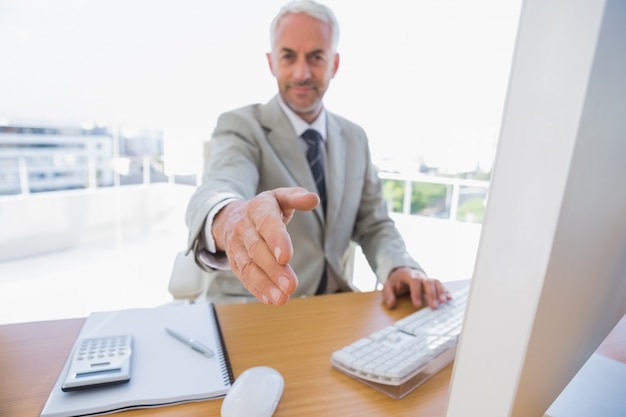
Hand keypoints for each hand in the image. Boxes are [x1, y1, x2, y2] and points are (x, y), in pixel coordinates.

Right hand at [212, 187, 318, 304]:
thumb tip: (313, 199)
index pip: (266, 223)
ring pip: (248, 266)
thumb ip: (296, 197)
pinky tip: (270, 300)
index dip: (276, 239)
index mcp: (257, 208)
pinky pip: (243, 277)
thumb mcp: (279, 197)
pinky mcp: (234, 262)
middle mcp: (243, 227)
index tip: (286, 257)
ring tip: (282, 299)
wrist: (230, 218)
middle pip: (257, 249)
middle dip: (273, 269)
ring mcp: (236, 246)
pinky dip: (257, 289)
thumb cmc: (265, 209)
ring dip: (264, 284)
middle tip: (291, 285)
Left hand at [382, 267, 450, 309]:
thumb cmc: (396, 281)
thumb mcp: (388, 286)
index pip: (414, 281)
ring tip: (444, 302)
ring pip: (436, 282)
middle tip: (434, 307)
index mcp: (408, 275)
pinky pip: (441, 285)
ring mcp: (427, 279)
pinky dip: (445, 292)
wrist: (403, 272)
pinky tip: (449, 298)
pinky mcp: (432, 283)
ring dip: (441, 292)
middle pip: (428, 282)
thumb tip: (391, 304)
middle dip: (432, 294)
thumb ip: (388, 294)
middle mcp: (420, 276)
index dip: (416, 293)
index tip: (417, 305)